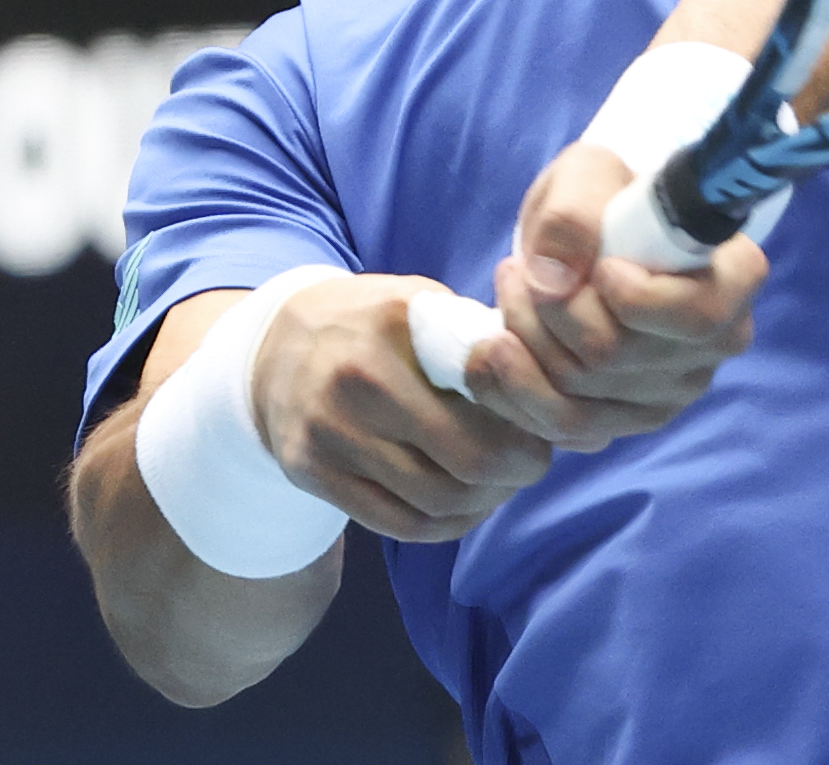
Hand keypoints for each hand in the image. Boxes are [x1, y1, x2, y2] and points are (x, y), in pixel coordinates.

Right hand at [251, 274, 553, 541]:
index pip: (490, 392)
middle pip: (468, 461)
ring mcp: (331, 432)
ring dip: (484, 503)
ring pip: (436, 501)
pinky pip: (397, 524)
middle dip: (517, 472)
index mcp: (398, 325)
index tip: (546, 427)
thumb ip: (478, 336)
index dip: (531, 421)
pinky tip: (461, 507)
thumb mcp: (423, 303)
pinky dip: (443, 526)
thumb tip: (555, 384)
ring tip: (498, 484)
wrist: (274, 344)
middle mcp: (360, 380)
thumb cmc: (373, 323)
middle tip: (531, 463)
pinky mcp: (312, 473)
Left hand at [466, 143, 767, 451]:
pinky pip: (563, 429)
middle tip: (516, 268)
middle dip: (550, 313)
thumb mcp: (588, 174)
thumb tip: (554, 277)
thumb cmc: (604, 195)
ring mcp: (670, 391)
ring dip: (524, 344)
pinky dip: (514, 392)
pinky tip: (493, 350)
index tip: (599, 265)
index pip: (696, 316)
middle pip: (617, 356)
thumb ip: (574, 213)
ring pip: (581, 397)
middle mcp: (713, 345)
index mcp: (732, 279)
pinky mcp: (625, 420)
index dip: (637, 299)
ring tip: (506, 293)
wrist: (588, 232)